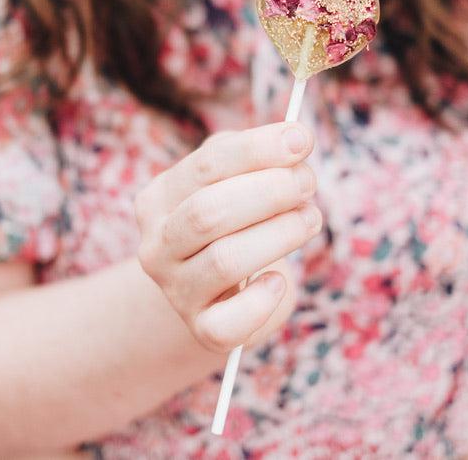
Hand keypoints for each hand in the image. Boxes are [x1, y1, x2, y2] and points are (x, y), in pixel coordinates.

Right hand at [134, 123, 320, 351]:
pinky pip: (229, 323)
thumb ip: (257, 155)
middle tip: (308, 183)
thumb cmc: (235, 222)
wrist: (218, 289)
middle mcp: (157, 244)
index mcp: (159, 197)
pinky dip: (261, 300)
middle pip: (208, 213)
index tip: (302, 140)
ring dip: (280, 234)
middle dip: (270, 192)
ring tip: (310, 219)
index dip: (259, 150)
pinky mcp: (202, 329)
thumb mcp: (235, 180)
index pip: (208, 164)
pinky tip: (278, 280)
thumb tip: (296, 137)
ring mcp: (176, 290)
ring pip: (225, 261)